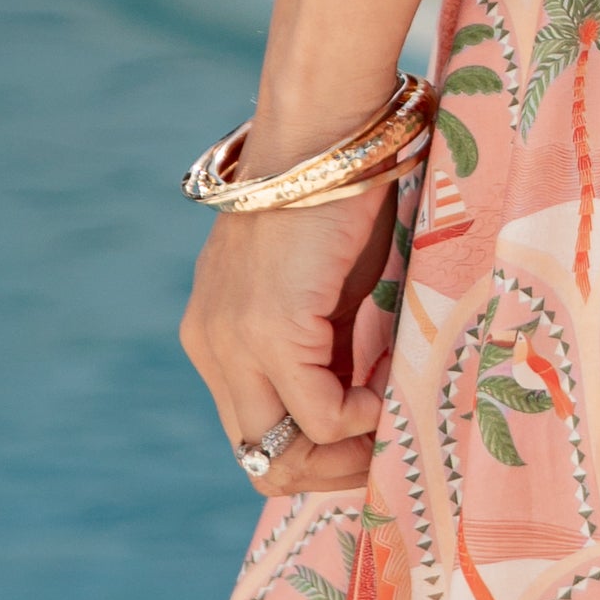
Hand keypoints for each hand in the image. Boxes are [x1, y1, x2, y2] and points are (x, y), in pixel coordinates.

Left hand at [182, 159, 398, 496]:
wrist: (326, 130)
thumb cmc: (334, 197)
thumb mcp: (319, 292)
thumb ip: (321, 349)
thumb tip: (354, 410)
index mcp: (214, 335)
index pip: (252, 436)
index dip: (315, 453)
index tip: (368, 434)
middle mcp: (210, 346)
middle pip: (260, 460)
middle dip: (330, 469)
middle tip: (384, 444)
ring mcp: (233, 341)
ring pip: (282, 453)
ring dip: (346, 451)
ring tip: (389, 416)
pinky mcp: (270, 329)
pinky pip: (319, 414)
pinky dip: (361, 415)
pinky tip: (386, 381)